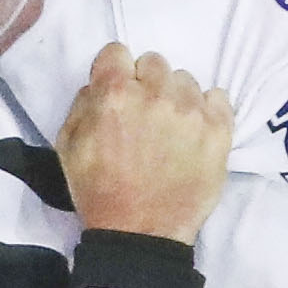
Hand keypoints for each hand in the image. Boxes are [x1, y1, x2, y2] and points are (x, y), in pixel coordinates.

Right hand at [59, 44, 235, 242]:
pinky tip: (194, 133)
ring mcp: (192, 111)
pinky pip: (218, 97)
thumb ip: (82, 104)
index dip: (114, 73)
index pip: (117, 52)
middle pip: (154, 63)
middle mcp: (156, 94)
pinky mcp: (219, 130)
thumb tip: (100, 84)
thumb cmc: (99, 192)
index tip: (118, 94)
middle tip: (144, 115)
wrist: (140, 234)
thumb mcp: (68, 146)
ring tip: (170, 129)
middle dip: (146, 84)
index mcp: (115, 95)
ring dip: (176, 98)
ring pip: (185, 80)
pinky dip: (206, 110)